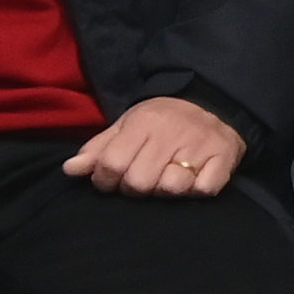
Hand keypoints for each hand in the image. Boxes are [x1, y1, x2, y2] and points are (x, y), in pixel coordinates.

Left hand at [64, 95, 247, 196]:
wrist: (213, 103)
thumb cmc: (162, 120)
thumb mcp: (127, 125)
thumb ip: (98, 148)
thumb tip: (70, 170)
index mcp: (144, 123)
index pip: (112, 163)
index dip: (105, 180)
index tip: (110, 180)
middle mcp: (172, 134)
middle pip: (139, 182)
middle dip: (134, 189)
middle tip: (140, 180)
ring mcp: (200, 147)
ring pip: (171, 188)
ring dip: (165, 191)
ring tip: (165, 179)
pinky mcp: (224, 159)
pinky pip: (204, 190)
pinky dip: (196, 190)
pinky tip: (193, 180)